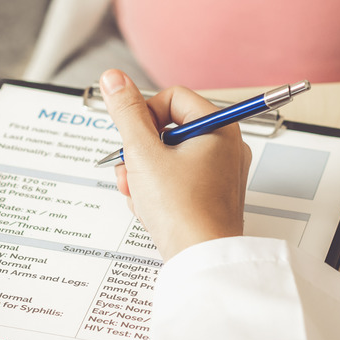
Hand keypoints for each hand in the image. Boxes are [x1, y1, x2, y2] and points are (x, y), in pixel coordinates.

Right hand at [100, 69, 251, 259]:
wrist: (201, 260)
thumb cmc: (183, 210)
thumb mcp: (143, 154)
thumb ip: (126, 113)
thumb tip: (114, 79)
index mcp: (219, 128)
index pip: (172, 98)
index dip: (144, 116)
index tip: (134, 140)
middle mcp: (224, 147)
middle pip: (166, 130)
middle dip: (139, 152)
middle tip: (131, 172)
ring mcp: (218, 173)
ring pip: (166, 158)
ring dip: (142, 174)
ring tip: (139, 195)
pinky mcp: (209, 196)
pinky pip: (175, 180)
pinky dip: (156, 191)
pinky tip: (148, 209)